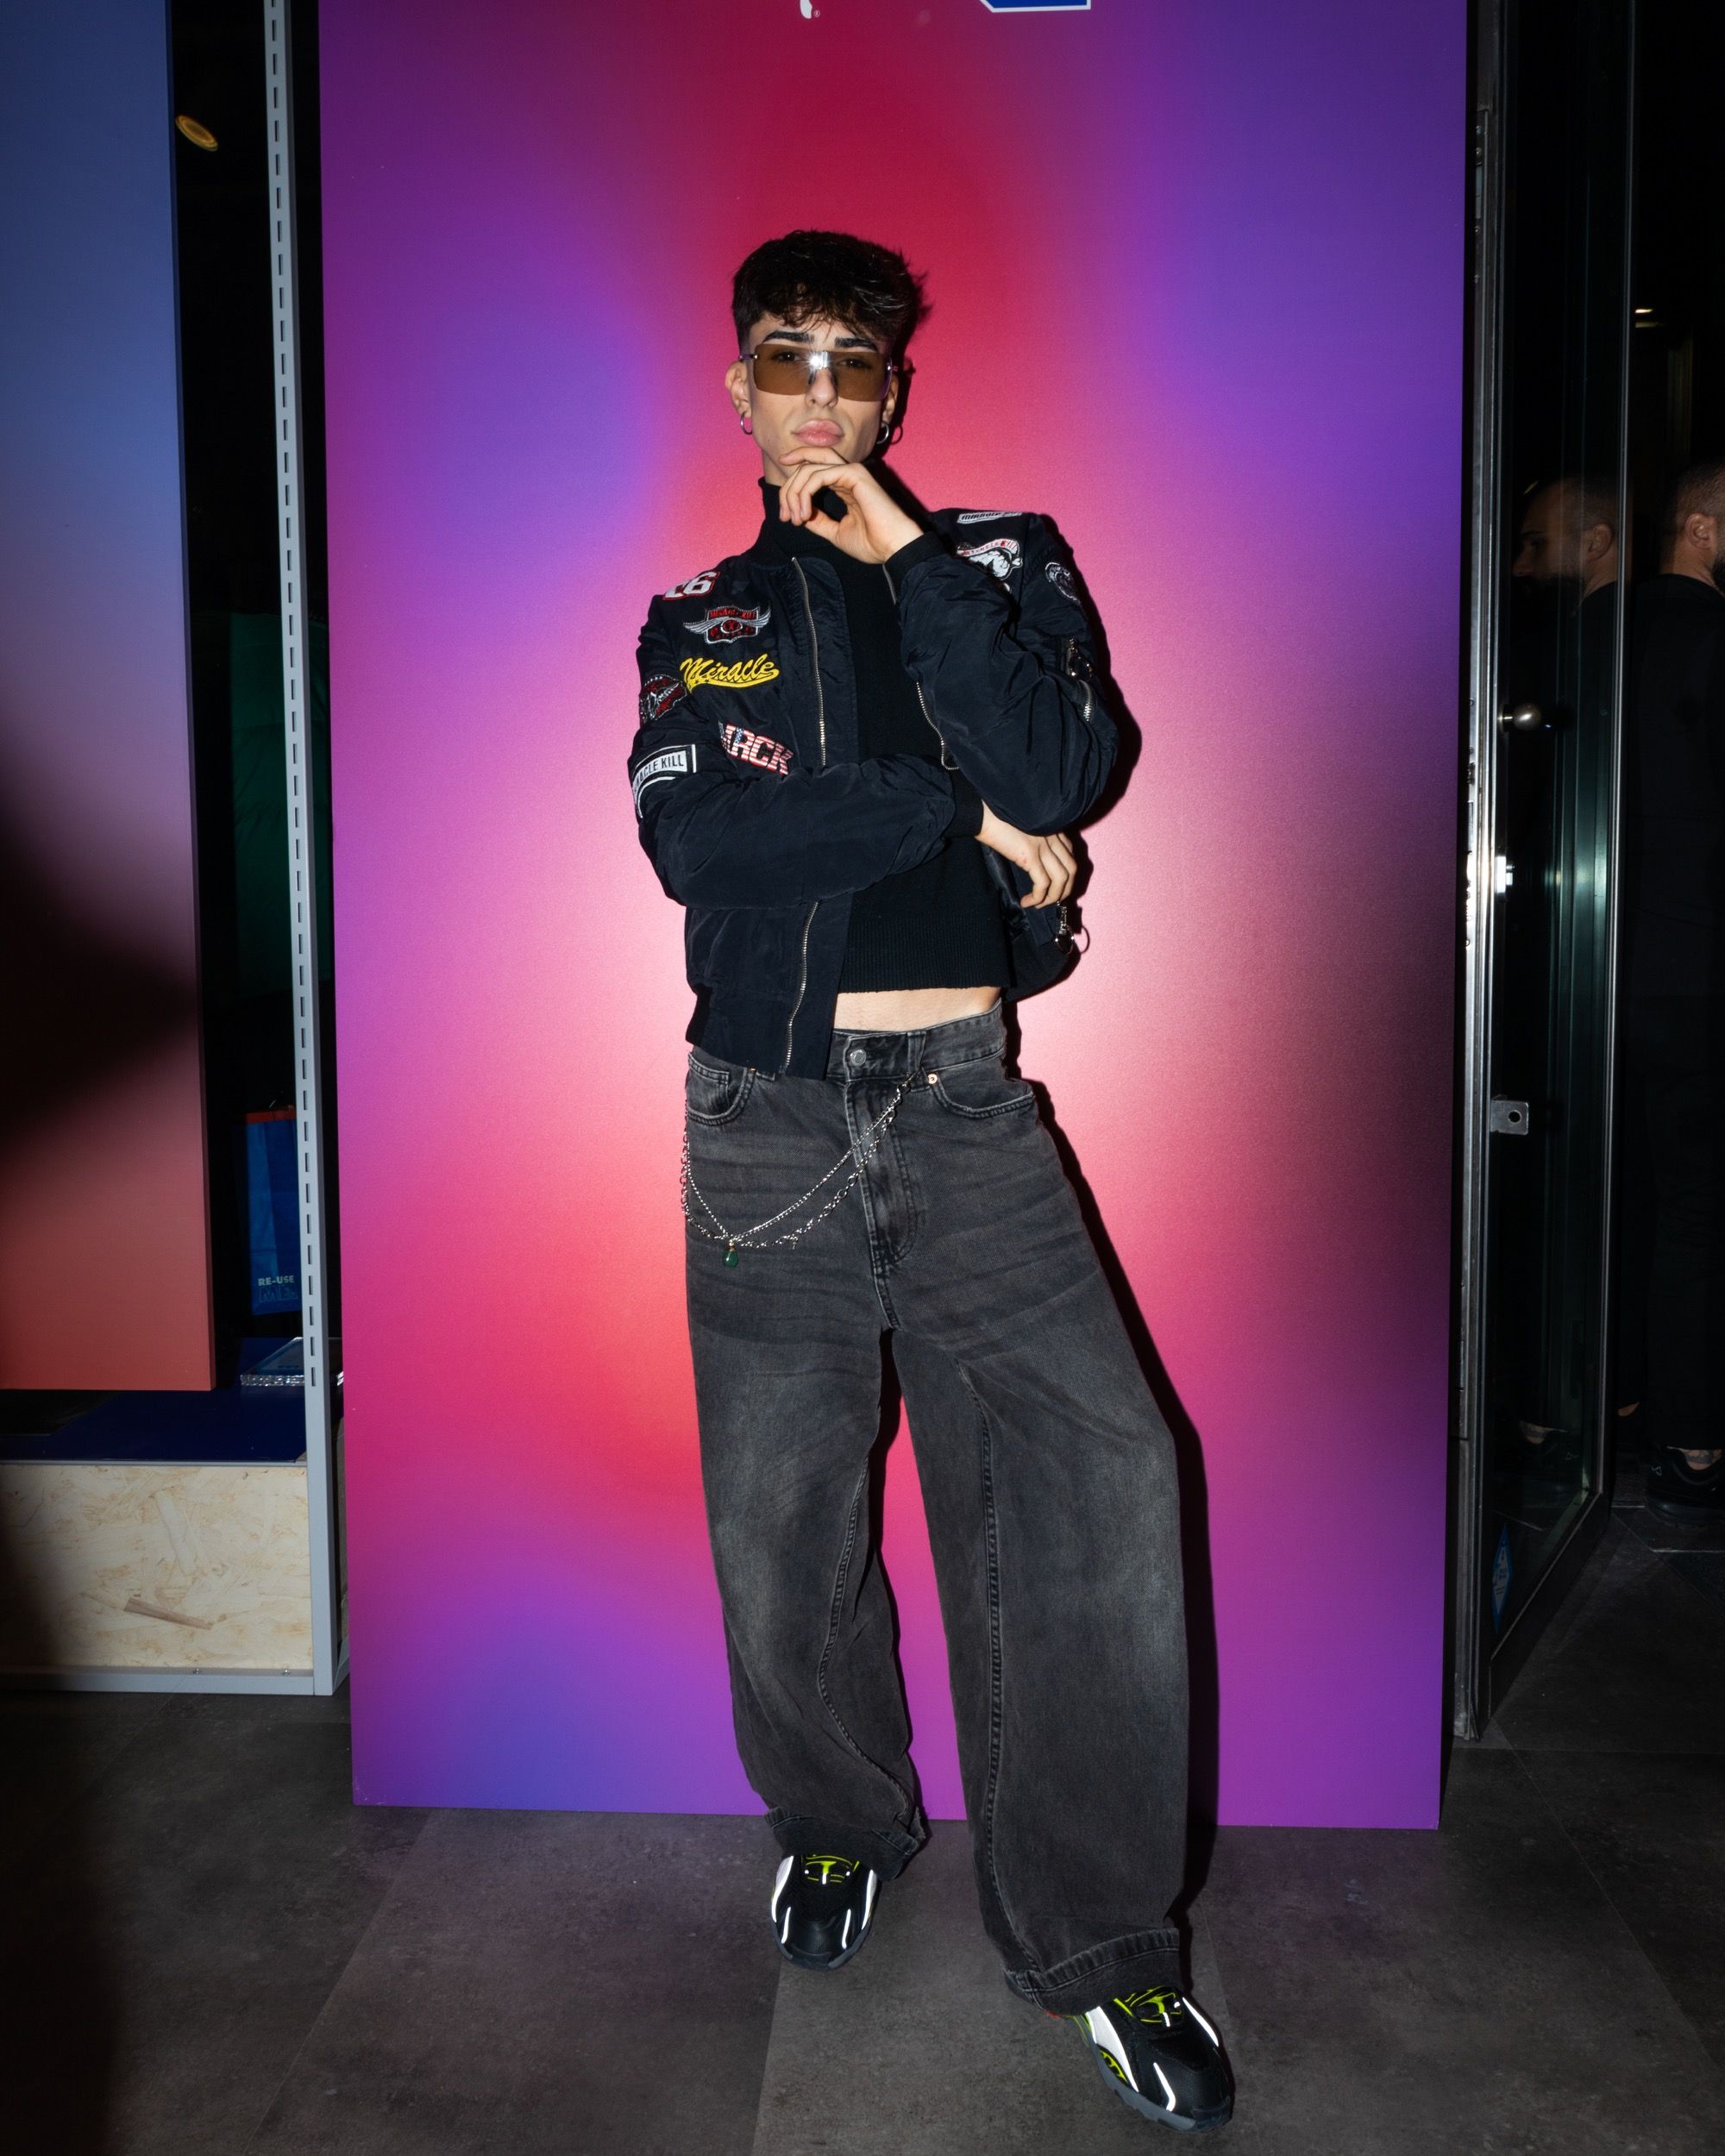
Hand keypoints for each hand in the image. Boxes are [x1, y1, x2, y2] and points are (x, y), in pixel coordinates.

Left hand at [776, 449, 922, 563]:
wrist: (893, 548)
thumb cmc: (872, 543)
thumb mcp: (835, 532)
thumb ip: (818, 521)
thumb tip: (798, 515)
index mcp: (844, 485)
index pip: (812, 472)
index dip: (792, 488)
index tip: (784, 514)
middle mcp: (847, 474)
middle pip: (807, 464)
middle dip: (788, 487)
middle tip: (783, 514)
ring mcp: (851, 471)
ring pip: (809, 468)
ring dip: (794, 494)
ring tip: (795, 518)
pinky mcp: (854, 473)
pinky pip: (818, 475)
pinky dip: (806, 494)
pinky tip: (805, 514)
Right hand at [975, 807, 1076, 907]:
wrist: (982, 811)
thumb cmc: (994, 816)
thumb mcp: (1021, 825)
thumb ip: (1031, 837)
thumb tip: (1028, 859)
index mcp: (1051, 826)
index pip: (1070, 852)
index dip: (1066, 873)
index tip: (1055, 884)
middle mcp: (1052, 835)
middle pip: (1072, 868)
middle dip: (1065, 889)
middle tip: (1051, 900)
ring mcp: (1043, 845)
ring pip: (1061, 879)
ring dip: (1053, 897)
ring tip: (1039, 904)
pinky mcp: (1031, 855)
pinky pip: (1043, 883)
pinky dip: (1038, 897)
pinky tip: (1027, 902)